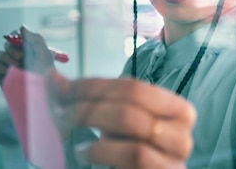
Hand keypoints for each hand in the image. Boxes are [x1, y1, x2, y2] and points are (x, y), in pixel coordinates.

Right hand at [0, 26, 55, 85]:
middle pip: (6, 44)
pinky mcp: (1, 77)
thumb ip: (34, 37)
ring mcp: (8, 66)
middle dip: (12, 49)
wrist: (42, 90)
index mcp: (28, 48)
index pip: (15, 36)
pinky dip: (0, 68)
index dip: (15, 37)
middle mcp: (17, 56)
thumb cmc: (46, 72)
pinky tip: (10, 74)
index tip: (21, 42)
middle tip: (21, 57)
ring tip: (18, 67)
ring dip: (7, 58)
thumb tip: (21, 27)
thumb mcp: (44, 52)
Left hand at [48, 71, 196, 168]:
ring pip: (133, 126)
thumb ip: (89, 99)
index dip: (93, 85)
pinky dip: (102, 150)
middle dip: (89, 104)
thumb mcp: (113, 123)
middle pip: (130, 104)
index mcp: (177, 109)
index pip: (132, 86)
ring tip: (70, 130)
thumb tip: (53, 77)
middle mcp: (183, 132)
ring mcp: (176, 158)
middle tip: (61, 112)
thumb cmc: (128, 153)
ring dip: (93, 123)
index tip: (62, 88)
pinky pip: (135, 153)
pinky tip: (84, 152)